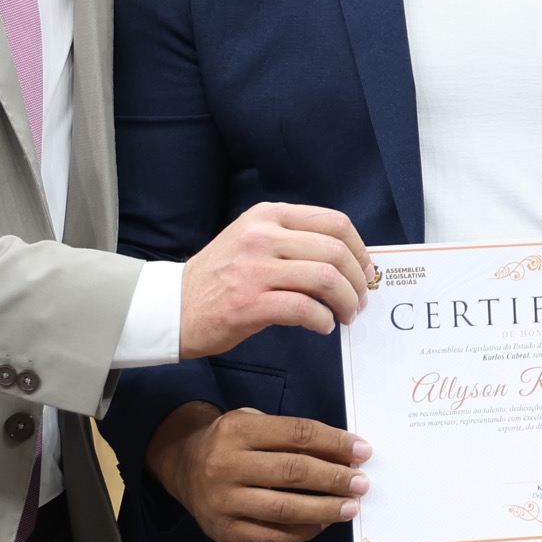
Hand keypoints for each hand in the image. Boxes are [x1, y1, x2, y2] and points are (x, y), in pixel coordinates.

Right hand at [143, 402, 369, 541]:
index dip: (335, 443)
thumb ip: (292, 437)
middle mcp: (225, 465)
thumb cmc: (230, 442)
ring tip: (350, 507)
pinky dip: (302, 531)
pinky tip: (321, 524)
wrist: (181, 466)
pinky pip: (272, 535)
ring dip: (325, 509)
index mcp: (237, 429)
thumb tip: (344, 455)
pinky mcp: (224, 531)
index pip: (298, 434)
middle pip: (293, 472)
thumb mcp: (254, 424)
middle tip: (361, 483)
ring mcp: (222, 501)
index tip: (362, 451)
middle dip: (335, 478)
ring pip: (285, 508)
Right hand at [179, 201, 372, 357]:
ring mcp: (254, 269)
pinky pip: (304, 309)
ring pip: (325, 279)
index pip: (334, 222)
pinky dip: (323, 320)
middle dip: (359, 280)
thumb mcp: (253, 239)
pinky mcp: (249, 303)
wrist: (174, 306)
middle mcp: (262, 236)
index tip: (367, 270)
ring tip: (347, 315)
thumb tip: (347, 259)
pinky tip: (323, 326)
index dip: (360, 249)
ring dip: (347, 302)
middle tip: (360, 300)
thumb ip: (293, 240)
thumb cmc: (221, 277)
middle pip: (335, 251)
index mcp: (268, 216)